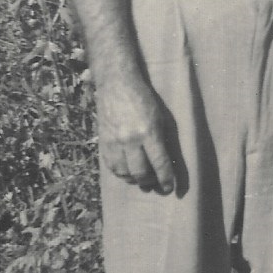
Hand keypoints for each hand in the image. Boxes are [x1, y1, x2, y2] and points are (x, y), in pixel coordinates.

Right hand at [96, 75, 175, 193]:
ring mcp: (114, 141)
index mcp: (148, 132)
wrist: (117, 84)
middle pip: (140, 173)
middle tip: (154, 184)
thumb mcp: (160, 117)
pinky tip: (126, 171)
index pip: (159, 164)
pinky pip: (111, 166)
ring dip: (134, 180)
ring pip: (124, 173)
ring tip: (141, 179)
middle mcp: (130, 139)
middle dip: (149, 183)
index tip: (169, 188)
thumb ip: (162, 140)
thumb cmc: (144, 99)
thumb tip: (165, 164)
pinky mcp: (103, 141)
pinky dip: (120, 173)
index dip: (165, 180)